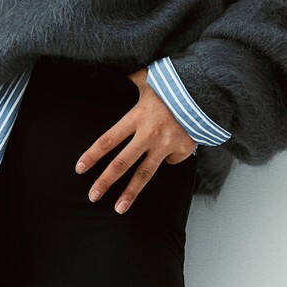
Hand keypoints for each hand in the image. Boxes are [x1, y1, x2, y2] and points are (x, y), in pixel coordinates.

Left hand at [74, 67, 197, 213]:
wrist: (206, 89)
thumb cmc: (174, 83)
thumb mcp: (148, 78)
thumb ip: (132, 81)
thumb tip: (118, 78)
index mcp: (137, 117)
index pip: (108, 140)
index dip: (92, 155)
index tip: (80, 168)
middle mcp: (149, 134)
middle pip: (122, 163)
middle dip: (105, 181)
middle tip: (92, 196)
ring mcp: (166, 145)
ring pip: (144, 174)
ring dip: (130, 193)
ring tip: (119, 209)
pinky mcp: (183, 150)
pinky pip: (172, 161)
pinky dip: (169, 159)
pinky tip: (170, 153)